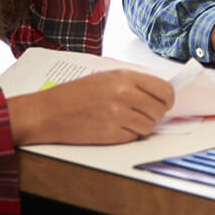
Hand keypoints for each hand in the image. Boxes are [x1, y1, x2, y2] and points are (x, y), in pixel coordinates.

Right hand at [7, 69, 173, 145]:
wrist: (46, 113)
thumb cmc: (73, 95)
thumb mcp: (105, 78)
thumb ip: (133, 83)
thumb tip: (158, 93)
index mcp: (124, 77)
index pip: (165, 90)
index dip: (167, 99)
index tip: (164, 103)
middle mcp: (124, 94)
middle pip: (160, 110)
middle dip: (154, 114)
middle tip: (142, 114)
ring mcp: (118, 115)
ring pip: (149, 126)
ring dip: (142, 126)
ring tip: (124, 120)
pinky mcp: (111, 134)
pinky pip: (134, 137)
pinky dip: (128, 135)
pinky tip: (112, 128)